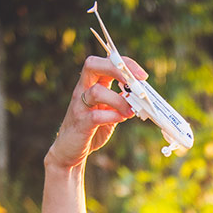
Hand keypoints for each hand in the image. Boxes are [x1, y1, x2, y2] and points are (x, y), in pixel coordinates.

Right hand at [45, 55, 146, 169]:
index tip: (142, 75)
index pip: (105, 62)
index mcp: (91, 84)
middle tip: (136, 83)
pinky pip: (96, 116)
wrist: (70, 150)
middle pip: (93, 65)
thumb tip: (141, 96)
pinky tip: (121, 119)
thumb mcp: (109, 112)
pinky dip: (112, 116)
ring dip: (119, 100)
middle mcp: (82, 90)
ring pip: (96, 92)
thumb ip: (121, 102)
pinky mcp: (80, 124)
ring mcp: (79, 106)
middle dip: (117, 69)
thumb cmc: (90, 129)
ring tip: (131, 112)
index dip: (125, 64)